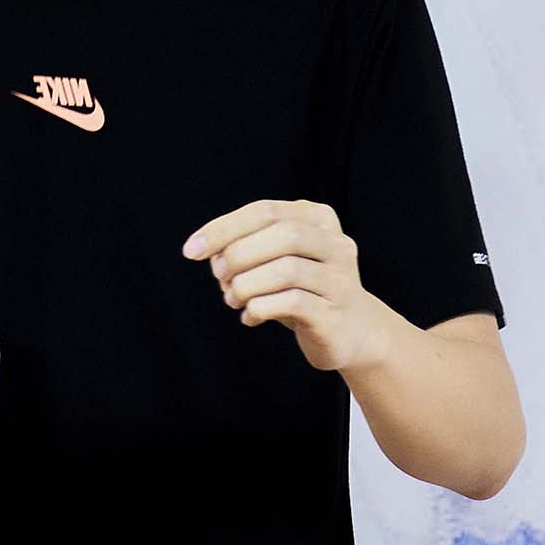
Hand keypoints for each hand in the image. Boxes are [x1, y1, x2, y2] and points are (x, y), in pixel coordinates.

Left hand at [181, 197, 388, 373]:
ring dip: (246, 285)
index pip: (266, 211)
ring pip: (287, 270)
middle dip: (238, 255)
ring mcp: (340, 280)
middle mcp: (336, 244)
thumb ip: (247, 247)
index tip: (191, 250)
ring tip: (233, 299)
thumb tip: (209, 252)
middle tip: (219, 277)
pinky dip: (260, 309)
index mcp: (318, 219)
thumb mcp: (276, 259)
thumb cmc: (305, 290)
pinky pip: (293, 304)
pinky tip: (251, 317)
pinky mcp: (334, 314)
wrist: (352, 333)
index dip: (224, 228)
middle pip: (282, 234)